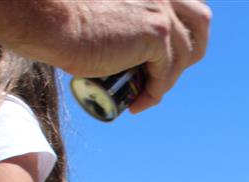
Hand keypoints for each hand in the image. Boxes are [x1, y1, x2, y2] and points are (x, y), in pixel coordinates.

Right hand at [0, 1, 210, 113]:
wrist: (48, 19)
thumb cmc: (62, 17)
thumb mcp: (106, 10)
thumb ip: (127, 17)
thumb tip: (135, 46)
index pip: (187, 5)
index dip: (182, 32)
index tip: (163, 57)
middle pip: (200, 23)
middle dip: (190, 52)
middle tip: (163, 75)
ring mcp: (162, 10)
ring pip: (184, 55)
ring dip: (166, 80)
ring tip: (142, 96)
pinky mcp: (156, 34)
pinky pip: (166, 74)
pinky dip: (154, 93)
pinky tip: (136, 104)